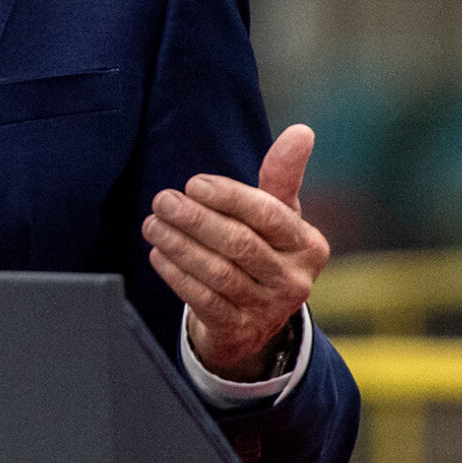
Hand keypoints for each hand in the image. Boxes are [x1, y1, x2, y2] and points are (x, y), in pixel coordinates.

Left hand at [143, 124, 329, 381]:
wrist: (256, 321)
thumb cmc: (264, 252)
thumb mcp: (278, 217)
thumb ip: (282, 176)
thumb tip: (301, 131)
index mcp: (309, 246)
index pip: (269, 215)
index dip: (229, 197)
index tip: (193, 184)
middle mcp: (295, 280)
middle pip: (240, 244)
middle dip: (196, 220)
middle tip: (162, 201)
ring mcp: (268, 309)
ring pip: (219, 272)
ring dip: (180, 245)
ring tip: (152, 225)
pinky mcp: (239, 331)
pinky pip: (204, 300)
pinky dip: (177, 276)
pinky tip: (158, 255)